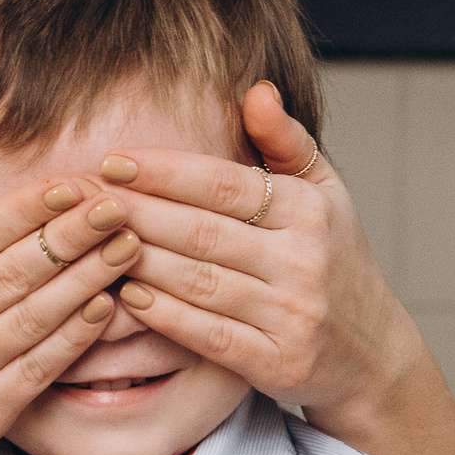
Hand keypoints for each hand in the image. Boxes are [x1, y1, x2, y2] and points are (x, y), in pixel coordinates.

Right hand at [0, 170, 147, 454]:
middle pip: (14, 273)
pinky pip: (39, 369)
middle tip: (115, 204)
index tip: (68, 185)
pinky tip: (108, 306)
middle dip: (70, 234)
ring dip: (87, 278)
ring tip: (127, 245)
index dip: (24, 209)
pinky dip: (75, 337)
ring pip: (35, 317)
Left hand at [101, 82, 454, 454]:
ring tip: (91, 243)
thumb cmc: (335, 260)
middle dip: (135, 212)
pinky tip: (125, 296)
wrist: (372, 354)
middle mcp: (304, 261)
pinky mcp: (278, 363)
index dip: (163, 171)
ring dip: (138, 261)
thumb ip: (286, 142)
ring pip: (197, 282)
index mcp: (309, 210)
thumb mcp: (325, 194)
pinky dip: (164, 316)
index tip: (111, 161)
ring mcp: (292, 315)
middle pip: (201, 231)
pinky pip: (209, 336)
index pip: (224, 183)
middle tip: (81, 199)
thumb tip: (255, 91)